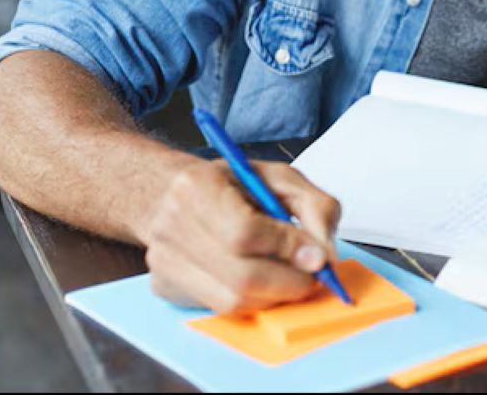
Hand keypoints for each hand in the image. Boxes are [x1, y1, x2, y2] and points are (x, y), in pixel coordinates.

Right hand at [142, 158, 340, 314]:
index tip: (317, 256)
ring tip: (289, 278)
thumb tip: (323, 255)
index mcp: (197, 186)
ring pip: (232, 300)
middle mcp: (171, 226)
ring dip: (274, 296)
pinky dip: (251, 300)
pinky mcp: (165, 286)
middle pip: (241, 276)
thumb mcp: (280, 178)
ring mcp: (163, 261)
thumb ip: (314, 206)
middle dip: (289, 283)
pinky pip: (220, 308)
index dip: (286, 248)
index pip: (244, 232)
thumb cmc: (229, 184)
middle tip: (313, 277)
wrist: (169, 193)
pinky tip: (260, 280)